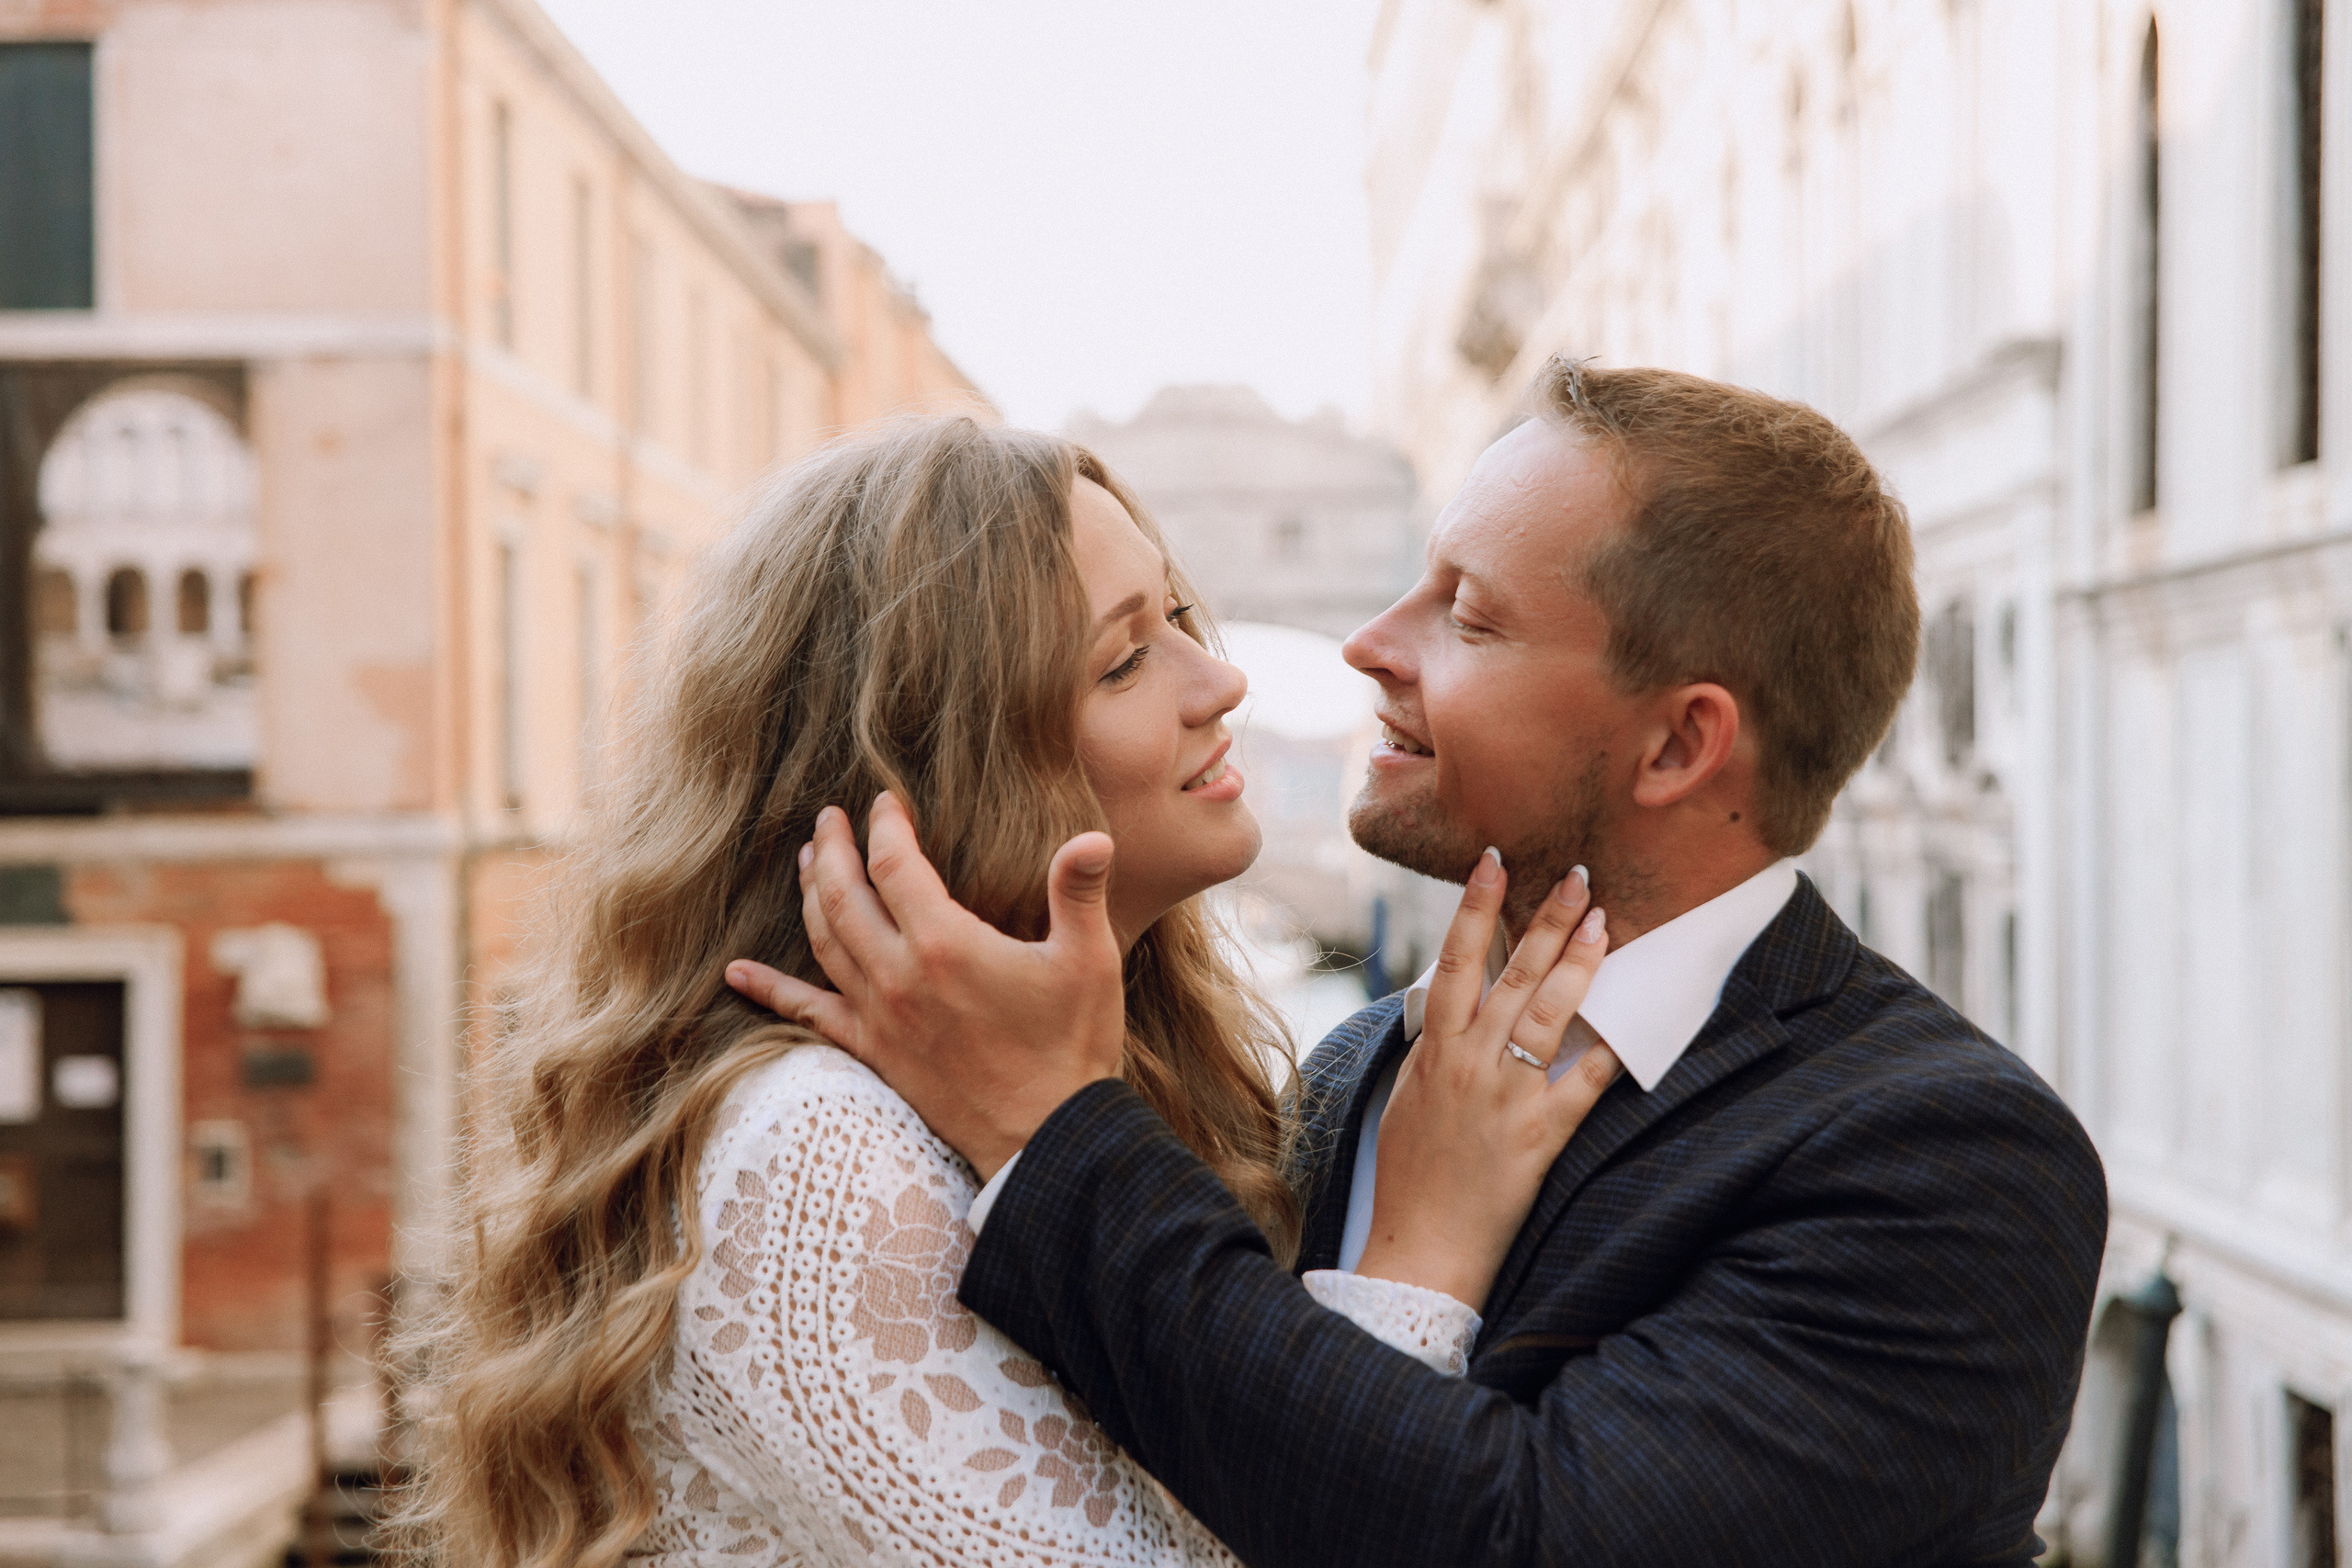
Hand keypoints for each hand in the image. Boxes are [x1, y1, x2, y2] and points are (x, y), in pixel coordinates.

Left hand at [722, 792, 1126, 1179]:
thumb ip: (1079, 892)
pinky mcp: (873, 1051)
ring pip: (823, 940)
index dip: (886, 824)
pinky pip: (808, 1012)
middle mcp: (897, 974)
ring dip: (809, 895)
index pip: (895, 862)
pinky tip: (737, 973)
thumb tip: (1095, 837)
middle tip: (828, 817)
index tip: (886, 801)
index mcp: (943, 942)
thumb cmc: (1071, 1047)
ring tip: (805, 862)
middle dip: (830, 848)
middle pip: (842, 894)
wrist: (1045, 1137)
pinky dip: (770, 989)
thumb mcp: (1088, 961)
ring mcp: (878, 1015)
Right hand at [1353, 850, 1619, 1310]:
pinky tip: (1634, 1017)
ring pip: (1547, 1014)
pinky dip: (1608, 1051)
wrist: (1421, 1247)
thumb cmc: (1410, 1176)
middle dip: (1545, 918)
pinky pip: (1582, 1084)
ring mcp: (1506, 1098)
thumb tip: (1449, 1007)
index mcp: (1435, 1052)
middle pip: (1511, 974)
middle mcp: (1469, 1064)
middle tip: (1576, 874)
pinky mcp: (1540, 1136)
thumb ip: (1433, 1049)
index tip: (1494, 861)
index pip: (1456, 961)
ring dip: (1578, 964)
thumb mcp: (1407, 1099)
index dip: (1475, 907)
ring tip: (1605, 922)